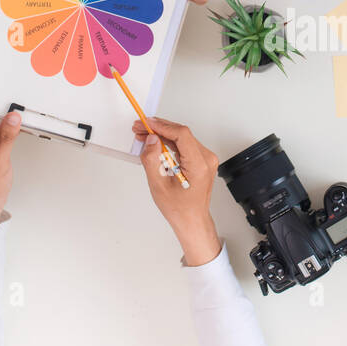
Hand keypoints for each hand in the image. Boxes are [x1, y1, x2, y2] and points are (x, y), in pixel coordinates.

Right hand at [131, 117, 221, 265]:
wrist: (192, 220)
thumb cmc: (179, 209)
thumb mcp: (159, 185)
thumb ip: (152, 160)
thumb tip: (150, 140)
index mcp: (199, 165)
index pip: (181, 135)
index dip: (162, 126)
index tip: (146, 124)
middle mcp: (206, 159)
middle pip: (181, 134)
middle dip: (159, 129)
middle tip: (140, 128)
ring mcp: (205, 159)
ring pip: (182, 138)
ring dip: (162, 135)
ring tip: (144, 136)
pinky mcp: (201, 161)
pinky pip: (184, 145)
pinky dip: (169, 143)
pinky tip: (155, 144)